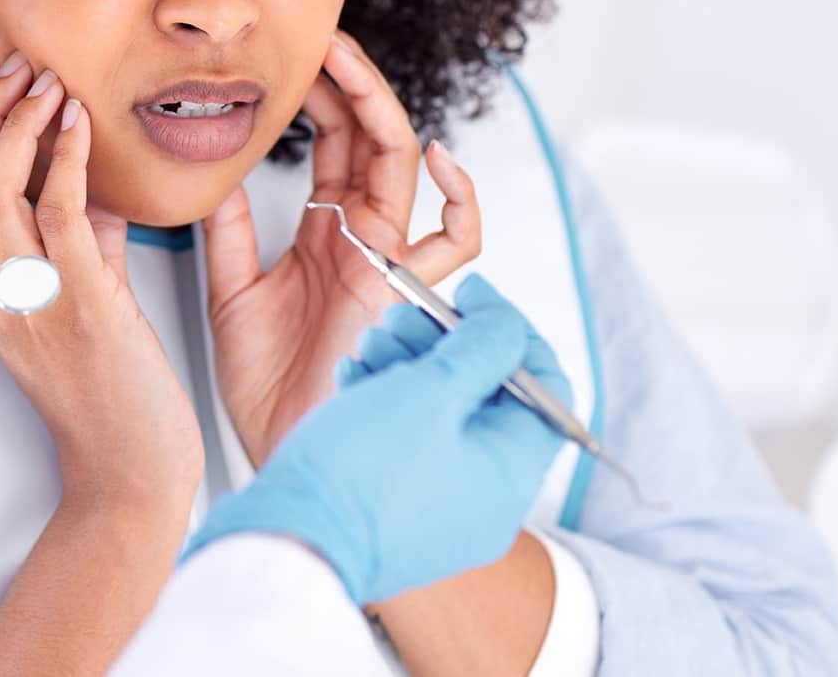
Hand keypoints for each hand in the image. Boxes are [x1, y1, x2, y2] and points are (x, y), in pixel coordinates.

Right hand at [0, 46, 202, 510]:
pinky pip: (58, 216)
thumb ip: (82, 243)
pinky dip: (62, 159)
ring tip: (45, 81)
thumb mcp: (88, 304)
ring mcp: (32, 302)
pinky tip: (78, 122)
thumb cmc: (116, 400)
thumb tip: (87, 182)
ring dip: (17, 125)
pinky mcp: (82, 306)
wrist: (134, 475)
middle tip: (8, 64)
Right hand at [187, 275, 570, 604]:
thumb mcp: (430, 390)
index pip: (546, 384)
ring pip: (441, 416)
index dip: (510, 329)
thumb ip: (480, 347)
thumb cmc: (360, 473)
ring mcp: (442, 509)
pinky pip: (409, 443)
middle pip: (487, 396)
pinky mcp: (399, 510)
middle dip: (444, 343)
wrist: (291, 541)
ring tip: (370, 346)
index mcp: (512, 472)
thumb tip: (504, 322)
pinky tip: (355, 379)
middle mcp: (487, 498)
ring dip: (409, 366)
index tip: (471, 297)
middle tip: (403, 318)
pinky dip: (387, 402)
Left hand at [207, 29, 480, 464]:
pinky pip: (458, 242)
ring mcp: (389, 261)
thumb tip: (206, 172)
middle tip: (312, 38)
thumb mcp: (232, 290)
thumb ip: (227, 232)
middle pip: (369, 140)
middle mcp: (363, 239)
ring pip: (406, 166)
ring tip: (341, 59)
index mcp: (325, 234)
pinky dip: (461, 198)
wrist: (284, 449)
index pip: (332, 145)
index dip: (316, 98)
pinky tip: (434, 158)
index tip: (283, 57)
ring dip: (378, 107)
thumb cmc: (266, 386)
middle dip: (345, 84)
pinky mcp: (405, 294)